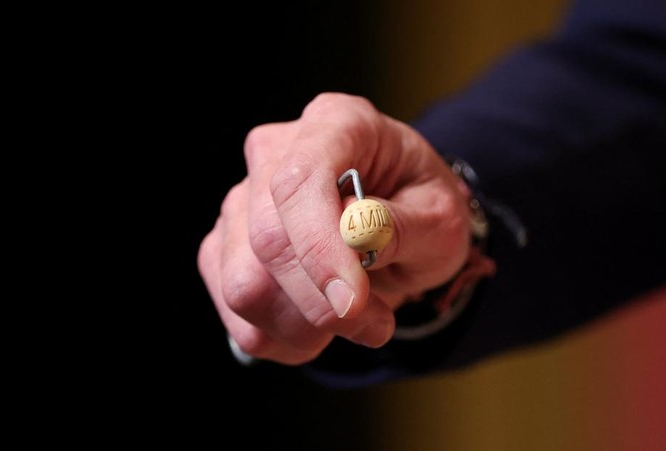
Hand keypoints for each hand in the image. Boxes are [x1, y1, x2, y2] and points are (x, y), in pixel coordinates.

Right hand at [197, 93, 471, 364]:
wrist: (402, 222)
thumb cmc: (421, 209)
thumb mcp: (440, 217)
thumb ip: (399, 227)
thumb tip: (356, 240)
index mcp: (335, 123)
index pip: (299, 182)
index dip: (318, 248)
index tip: (353, 303)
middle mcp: (276, 153)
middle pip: (268, 241)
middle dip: (322, 304)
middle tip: (377, 325)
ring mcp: (242, 200)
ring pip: (244, 286)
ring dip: (304, 327)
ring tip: (353, 322)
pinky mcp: (225, 247)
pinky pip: (237, 315)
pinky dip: (282, 339)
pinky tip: (319, 329)